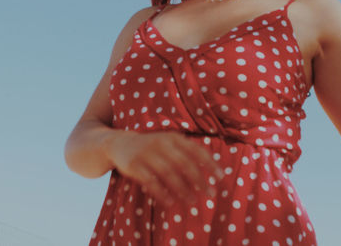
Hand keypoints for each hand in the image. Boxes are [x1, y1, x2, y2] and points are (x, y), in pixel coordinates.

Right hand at [105, 130, 224, 207]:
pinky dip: (162, 193)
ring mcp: (146, 154)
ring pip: (169, 174)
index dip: (210, 164)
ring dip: (183, 190)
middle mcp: (161, 143)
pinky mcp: (134, 166)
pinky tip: (170, 202)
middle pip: (185, 164)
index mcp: (173, 137)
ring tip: (193, 202)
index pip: (196, 150)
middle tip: (210, 194)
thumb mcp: (169, 142)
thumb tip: (211, 169)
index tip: (221, 178)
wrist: (119, 143)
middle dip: (199, 180)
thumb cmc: (152, 146)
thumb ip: (187, 152)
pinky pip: (151, 182)